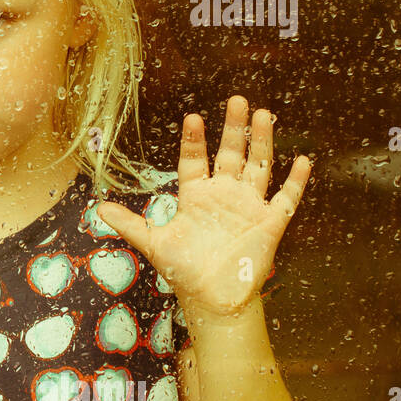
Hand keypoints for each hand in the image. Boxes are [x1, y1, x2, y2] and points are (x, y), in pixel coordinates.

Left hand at [95, 95, 311, 316]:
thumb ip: (129, 223)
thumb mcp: (153, 243)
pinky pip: (286, 198)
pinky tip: (302, 160)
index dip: (193, 140)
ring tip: (265, 115)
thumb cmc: (184, 271)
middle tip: (238, 100)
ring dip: (263, 142)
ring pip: (259, 167)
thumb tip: (98, 209)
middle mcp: (223, 196)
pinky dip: (295, 181)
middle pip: (230, 154)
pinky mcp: (270, 223)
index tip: (193, 117)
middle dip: (234, 128)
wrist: (213, 300)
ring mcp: (248, 207)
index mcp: (196, 197)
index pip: (194, 160)